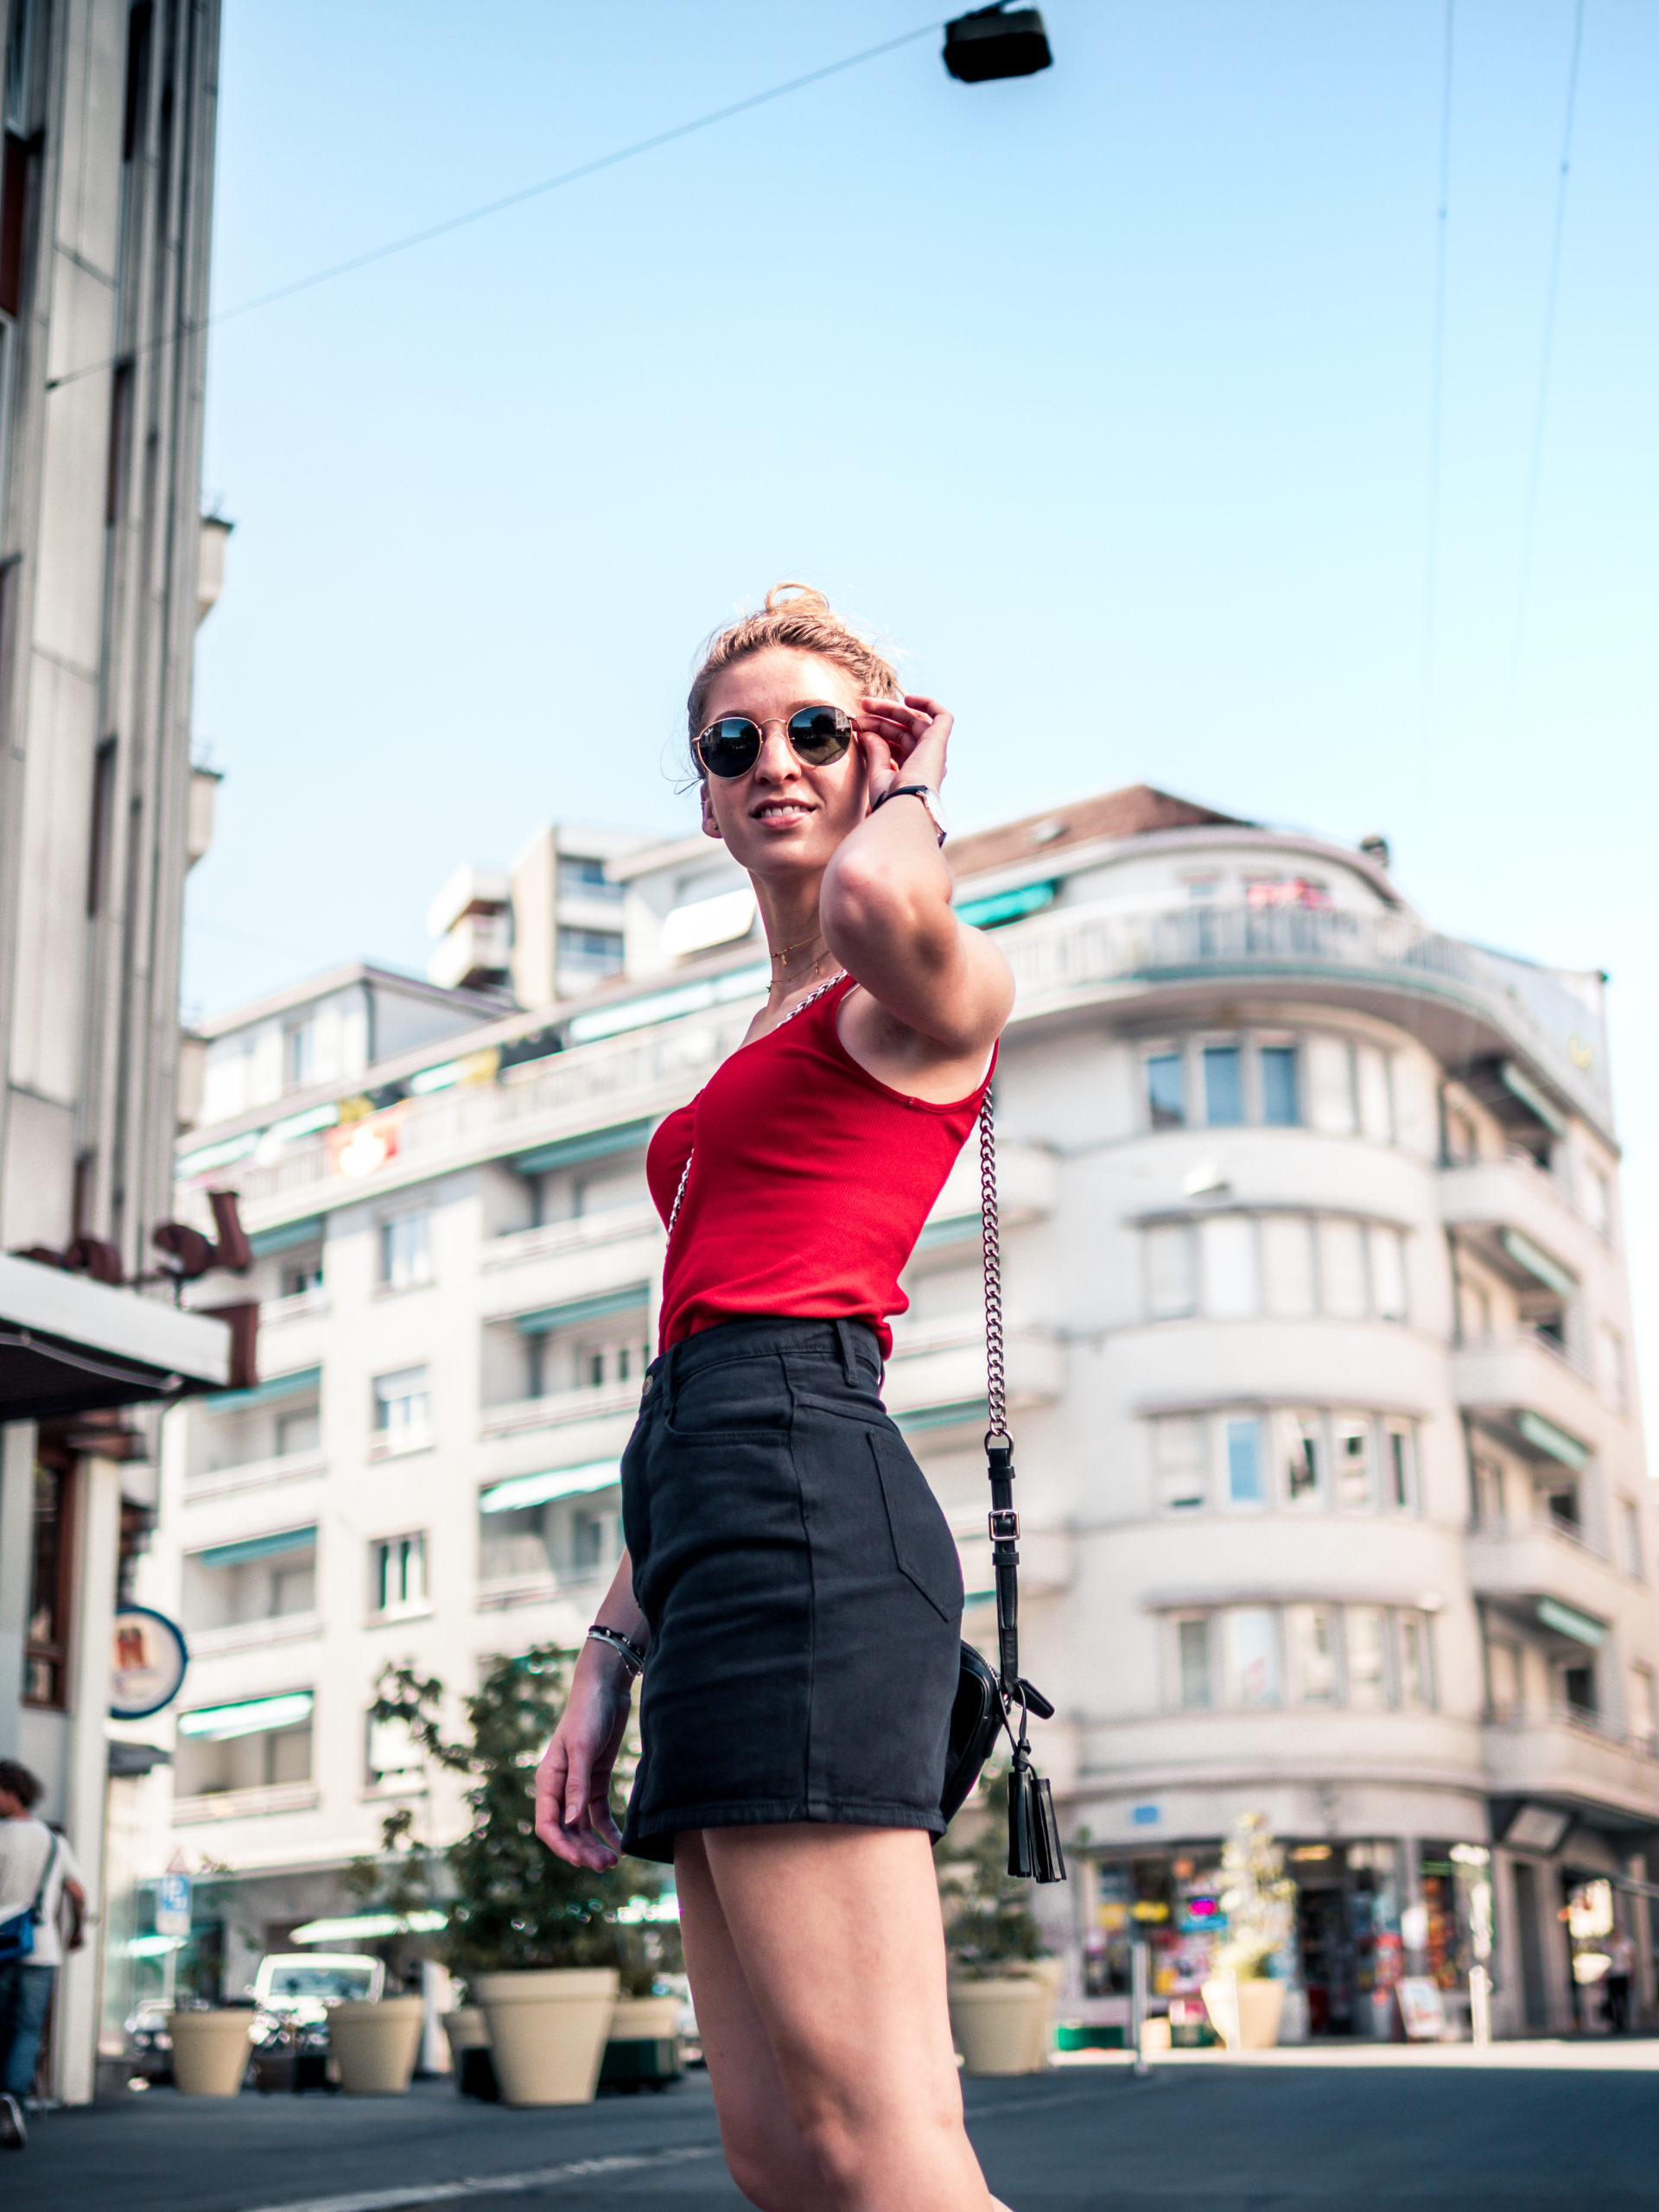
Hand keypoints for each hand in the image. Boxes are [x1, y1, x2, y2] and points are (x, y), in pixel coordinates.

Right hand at [534, 1655, 634, 1868]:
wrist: (606, 1687)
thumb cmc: (588, 1713)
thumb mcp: (583, 1749)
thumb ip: (577, 1785)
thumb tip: (571, 1823)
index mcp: (548, 1779)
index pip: (547, 1824)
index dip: (562, 1846)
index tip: (581, 1861)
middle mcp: (560, 1786)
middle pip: (567, 1829)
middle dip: (583, 1850)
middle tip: (606, 1866)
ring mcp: (579, 1784)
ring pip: (582, 1826)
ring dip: (594, 1844)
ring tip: (614, 1861)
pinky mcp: (596, 1779)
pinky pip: (598, 1812)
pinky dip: (607, 1829)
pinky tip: (620, 1844)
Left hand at [854, 693, 951, 810]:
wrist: (904, 804)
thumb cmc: (890, 799)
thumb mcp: (877, 773)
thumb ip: (875, 752)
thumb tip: (867, 734)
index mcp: (912, 772)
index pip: (895, 745)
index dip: (876, 732)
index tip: (857, 727)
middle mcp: (925, 761)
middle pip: (903, 731)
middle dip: (880, 718)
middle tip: (859, 710)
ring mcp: (933, 751)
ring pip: (915, 721)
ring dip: (891, 709)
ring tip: (867, 704)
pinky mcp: (939, 742)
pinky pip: (942, 717)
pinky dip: (928, 704)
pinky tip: (908, 699)